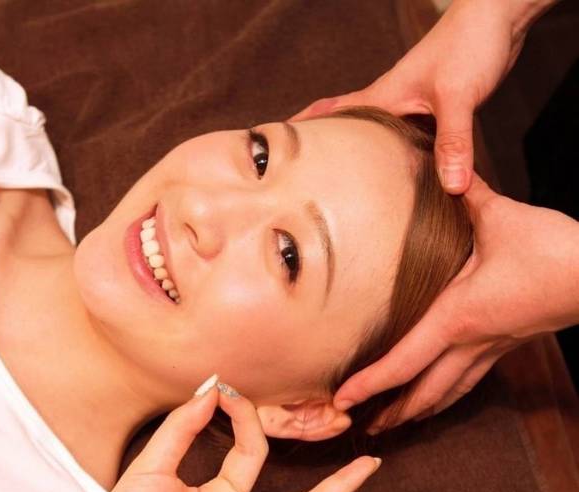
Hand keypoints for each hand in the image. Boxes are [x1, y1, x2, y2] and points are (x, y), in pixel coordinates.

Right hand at [291, 0, 535, 192]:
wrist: (499, 17)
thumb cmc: (470, 44)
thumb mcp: (457, 97)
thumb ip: (452, 142)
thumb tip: (451, 188)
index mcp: (382, 98)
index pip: (330, 113)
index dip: (302, 129)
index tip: (274, 148)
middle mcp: (390, 104)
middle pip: (347, 130)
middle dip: (325, 152)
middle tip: (306, 183)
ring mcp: (410, 109)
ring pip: (376, 140)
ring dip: (361, 160)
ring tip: (345, 191)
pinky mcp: (432, 113)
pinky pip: (406, 143)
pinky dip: (399, 161)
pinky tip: (402, 179)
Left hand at [333, 175, 578, 430]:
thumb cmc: (555, 252)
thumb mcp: (503, 218)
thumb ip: (468, 196)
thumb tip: (444, 172)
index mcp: (457, 317)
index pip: (403, 361)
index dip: (370, 384)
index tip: (343, 400)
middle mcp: (471, 342)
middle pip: (423, 391)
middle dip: (391, 412)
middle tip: (362, 427)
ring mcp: (492, 349)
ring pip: (449, 392)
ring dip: (420, 410)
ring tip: (396, 423)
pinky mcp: (508, 345)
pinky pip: (470, 380)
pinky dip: (447, 394)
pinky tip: (442, 396)